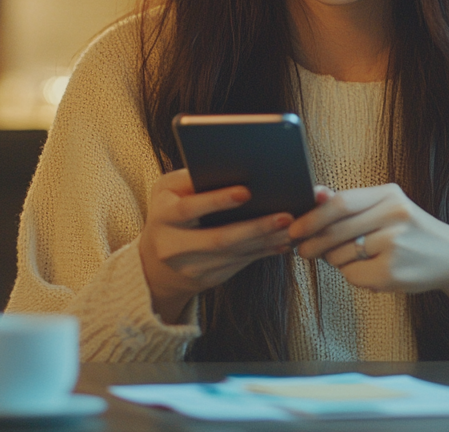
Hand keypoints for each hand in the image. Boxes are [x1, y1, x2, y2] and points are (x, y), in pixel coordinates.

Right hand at [136, 169, 293, 323]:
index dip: (217, 200)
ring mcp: (191, 267)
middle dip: (255, 227)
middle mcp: (173, 246)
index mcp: (162, 216)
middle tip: (286, 215)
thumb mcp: (168, 191)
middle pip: (219, 239)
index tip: (246, 191)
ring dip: (267, 241)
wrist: (155, 263)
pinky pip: (241, 264)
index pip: (189, 208)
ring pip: (235, 254)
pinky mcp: (208, 280)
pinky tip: (283, 241)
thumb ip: (192, 179)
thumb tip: (234, 168)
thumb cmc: (169, 210)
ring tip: (294, 227)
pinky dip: (264, 252)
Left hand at [288, 183, 448, 336]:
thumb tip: (315, 192)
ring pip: (341, 256)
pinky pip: (353, 276)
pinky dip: (353, 276)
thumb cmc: (411, 231)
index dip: (312, 217)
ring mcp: (394, 246)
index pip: (340, 203)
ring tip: (356, 258)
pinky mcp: (392, 273)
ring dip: (336, 261)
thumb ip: (352, 203)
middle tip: (302, 250)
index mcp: (390, 195)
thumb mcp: (387, 207)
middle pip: (336, 231)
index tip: (294, 228)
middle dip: (312, 243)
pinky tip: (373, 270)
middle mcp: (394, 217)